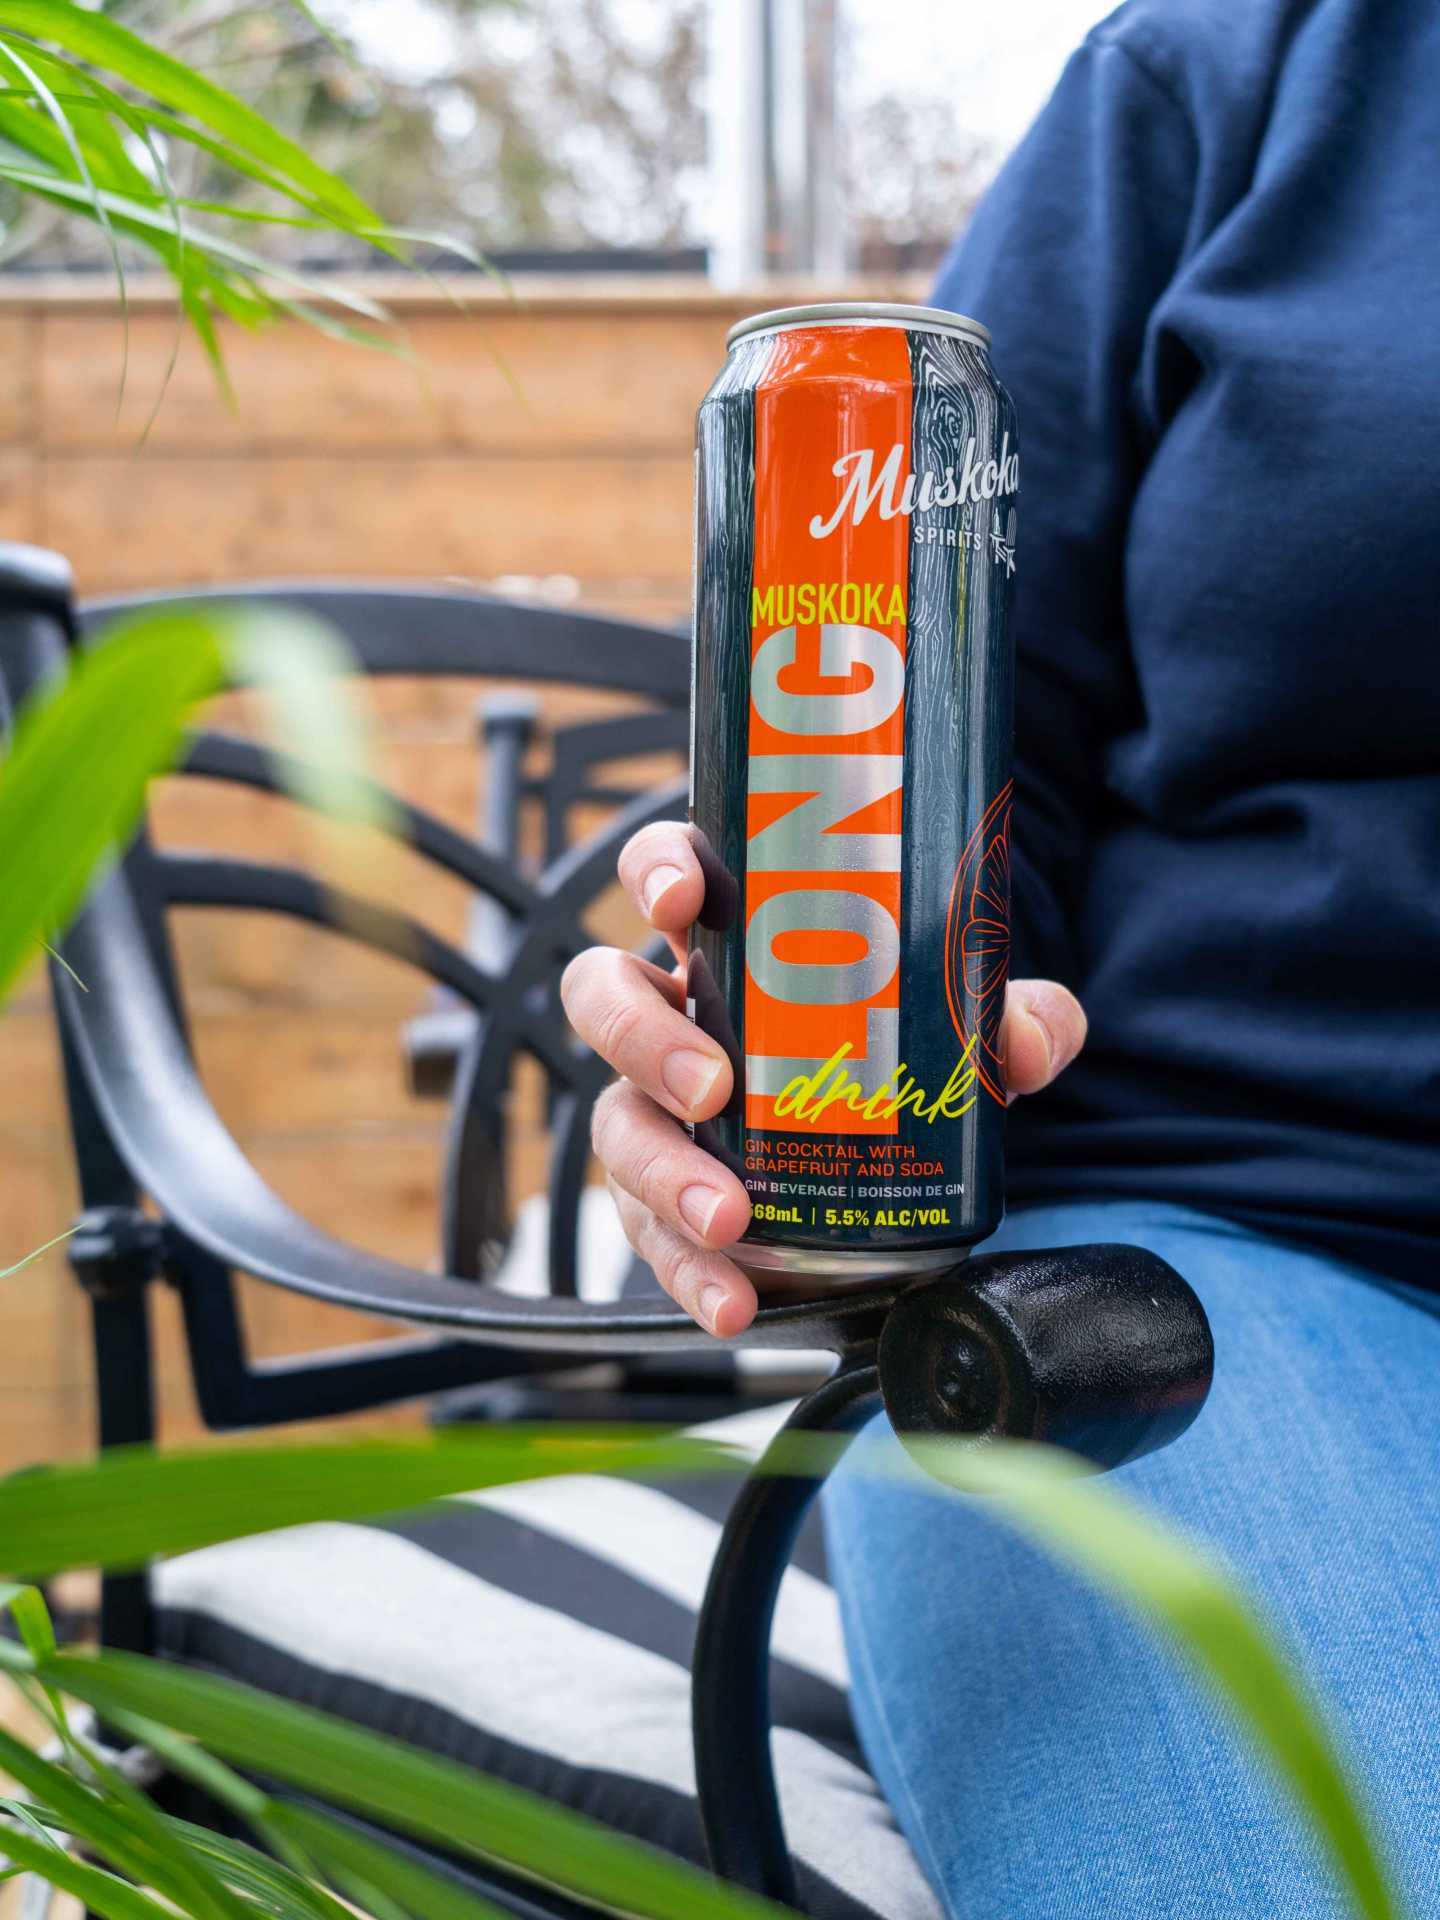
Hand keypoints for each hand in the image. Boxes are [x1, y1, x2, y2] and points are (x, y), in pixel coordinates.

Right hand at [561, 822, 1087, 1337]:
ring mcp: (659, 1108)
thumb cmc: (898, 1051)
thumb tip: (1027, 1039)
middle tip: (709, 1088)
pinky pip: (648, 1232)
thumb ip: (1011, 1017)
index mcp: (730, 939)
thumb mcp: (962, 1025)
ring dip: (660, 1172)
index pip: (665, 873)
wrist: (892, 1157)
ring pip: (616, 1123)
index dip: (658, 872)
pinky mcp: (667, 1196)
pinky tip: (732, 1301)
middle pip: (605, 997)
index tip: (683, 901)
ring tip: (726, 1218)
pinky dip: (686, 1272)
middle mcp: (676, 1015)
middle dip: (642, 1039)